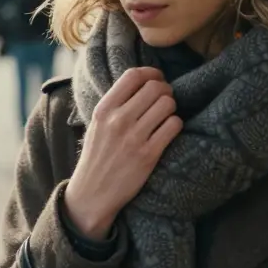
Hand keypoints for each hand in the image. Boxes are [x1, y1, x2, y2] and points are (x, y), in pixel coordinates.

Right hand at [63, 67, 180, 239]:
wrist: (92, 194)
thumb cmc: (97, 157)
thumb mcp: (97, 125)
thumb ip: (115, 104)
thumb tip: (142, 82)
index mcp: (103, 109)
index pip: (133, 75)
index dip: (152, 73)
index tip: (157, 79)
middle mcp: (118, 120)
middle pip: (155, 87)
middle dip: (166, 91)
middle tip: (165, 100)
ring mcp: (133, 138)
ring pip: (167, 104)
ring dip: (171, 108)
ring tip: (165, 117)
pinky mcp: (148, 155)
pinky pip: (173, 126)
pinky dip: (175, 125)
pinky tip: (167, 132)